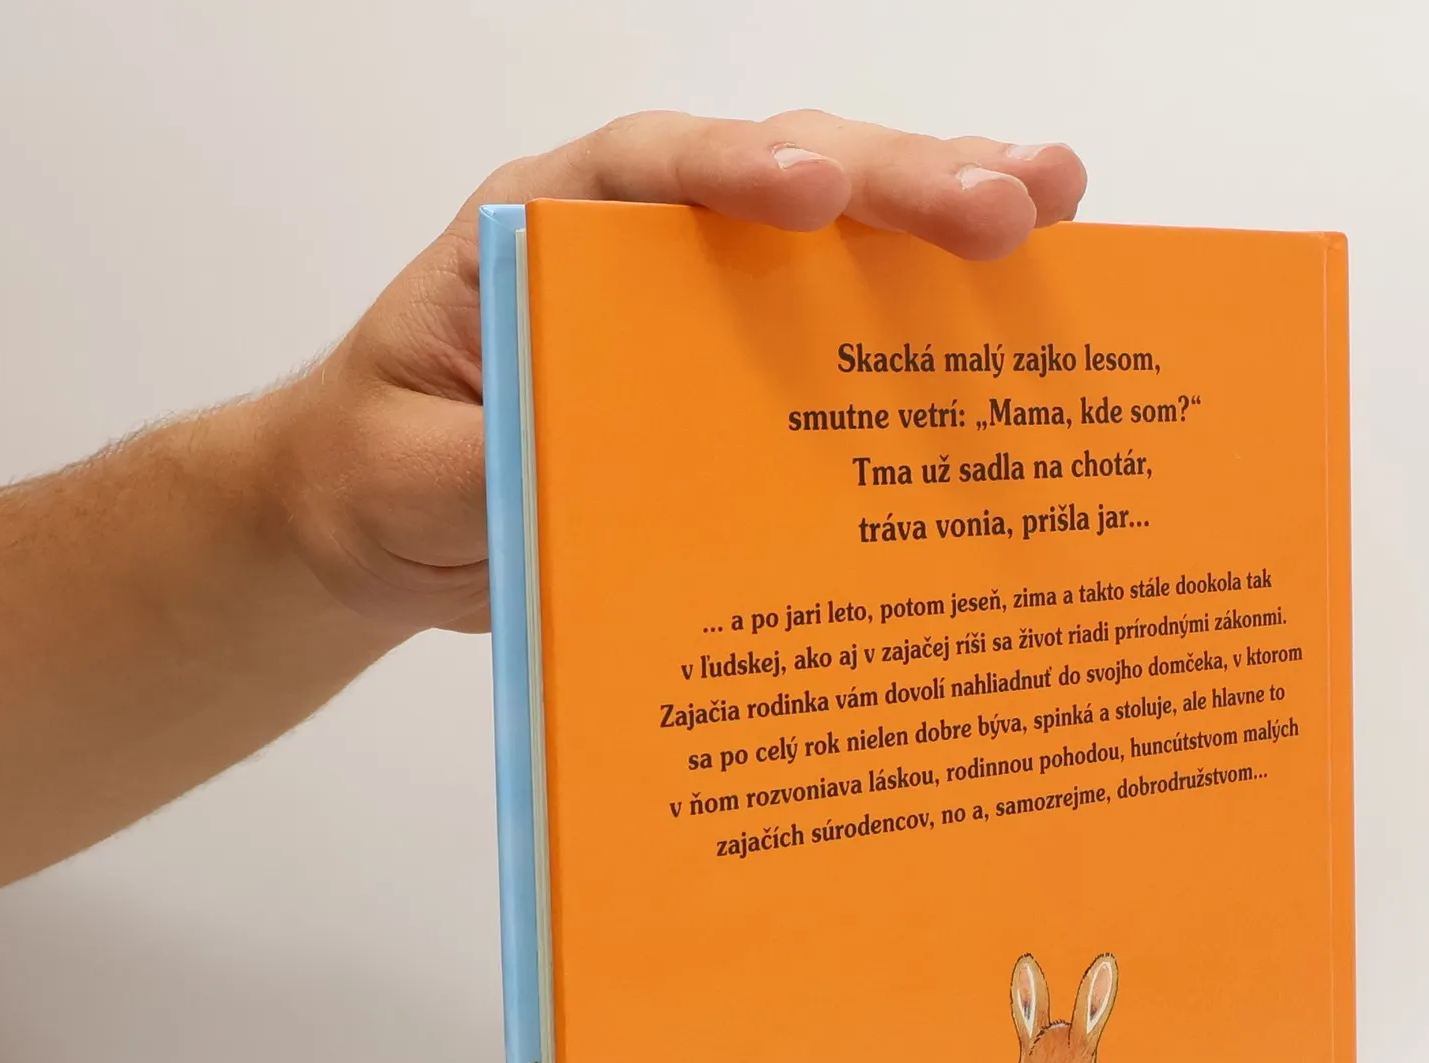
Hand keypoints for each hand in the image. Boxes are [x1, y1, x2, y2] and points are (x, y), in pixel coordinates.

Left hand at [272, 111, 1087, 636]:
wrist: (377, 525)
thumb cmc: (374, 475)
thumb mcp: (408, 475)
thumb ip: (496, 460)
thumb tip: (605, 462)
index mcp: (542, 233)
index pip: (645, 172)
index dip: (737, 173)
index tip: (819, 195)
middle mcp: (639, 245)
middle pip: (780, 183)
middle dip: (896, 187)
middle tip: (1007, 206)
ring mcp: (703, 304)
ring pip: (837, 238)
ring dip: (946, 219)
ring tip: (1054, 206)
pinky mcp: (744, 377)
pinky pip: (843, 334)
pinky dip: (929, 320)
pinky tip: (1020, 299)